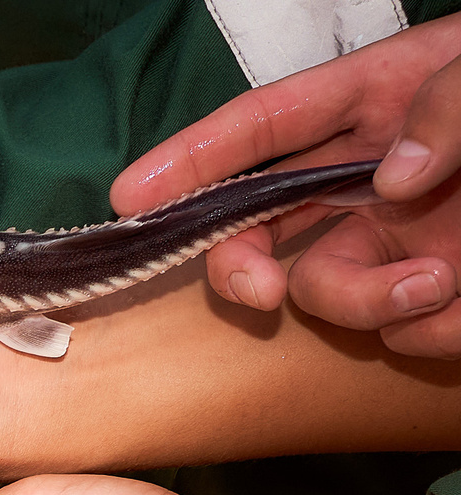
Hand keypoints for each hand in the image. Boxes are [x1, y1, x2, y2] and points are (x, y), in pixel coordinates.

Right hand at [113, 15, 460, 356]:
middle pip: (265, 229)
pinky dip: (437, 329)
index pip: (262, 128)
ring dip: (367, 302)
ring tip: (445, 281)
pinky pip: (412, 330)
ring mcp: (409, 239)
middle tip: (257, 294)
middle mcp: (375, 178)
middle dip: (244, 268)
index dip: (191, 160)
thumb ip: (448, 107)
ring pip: (330, 293)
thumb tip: (396, 178)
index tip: (129, 196)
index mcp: (376, 101)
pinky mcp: (448, 292)